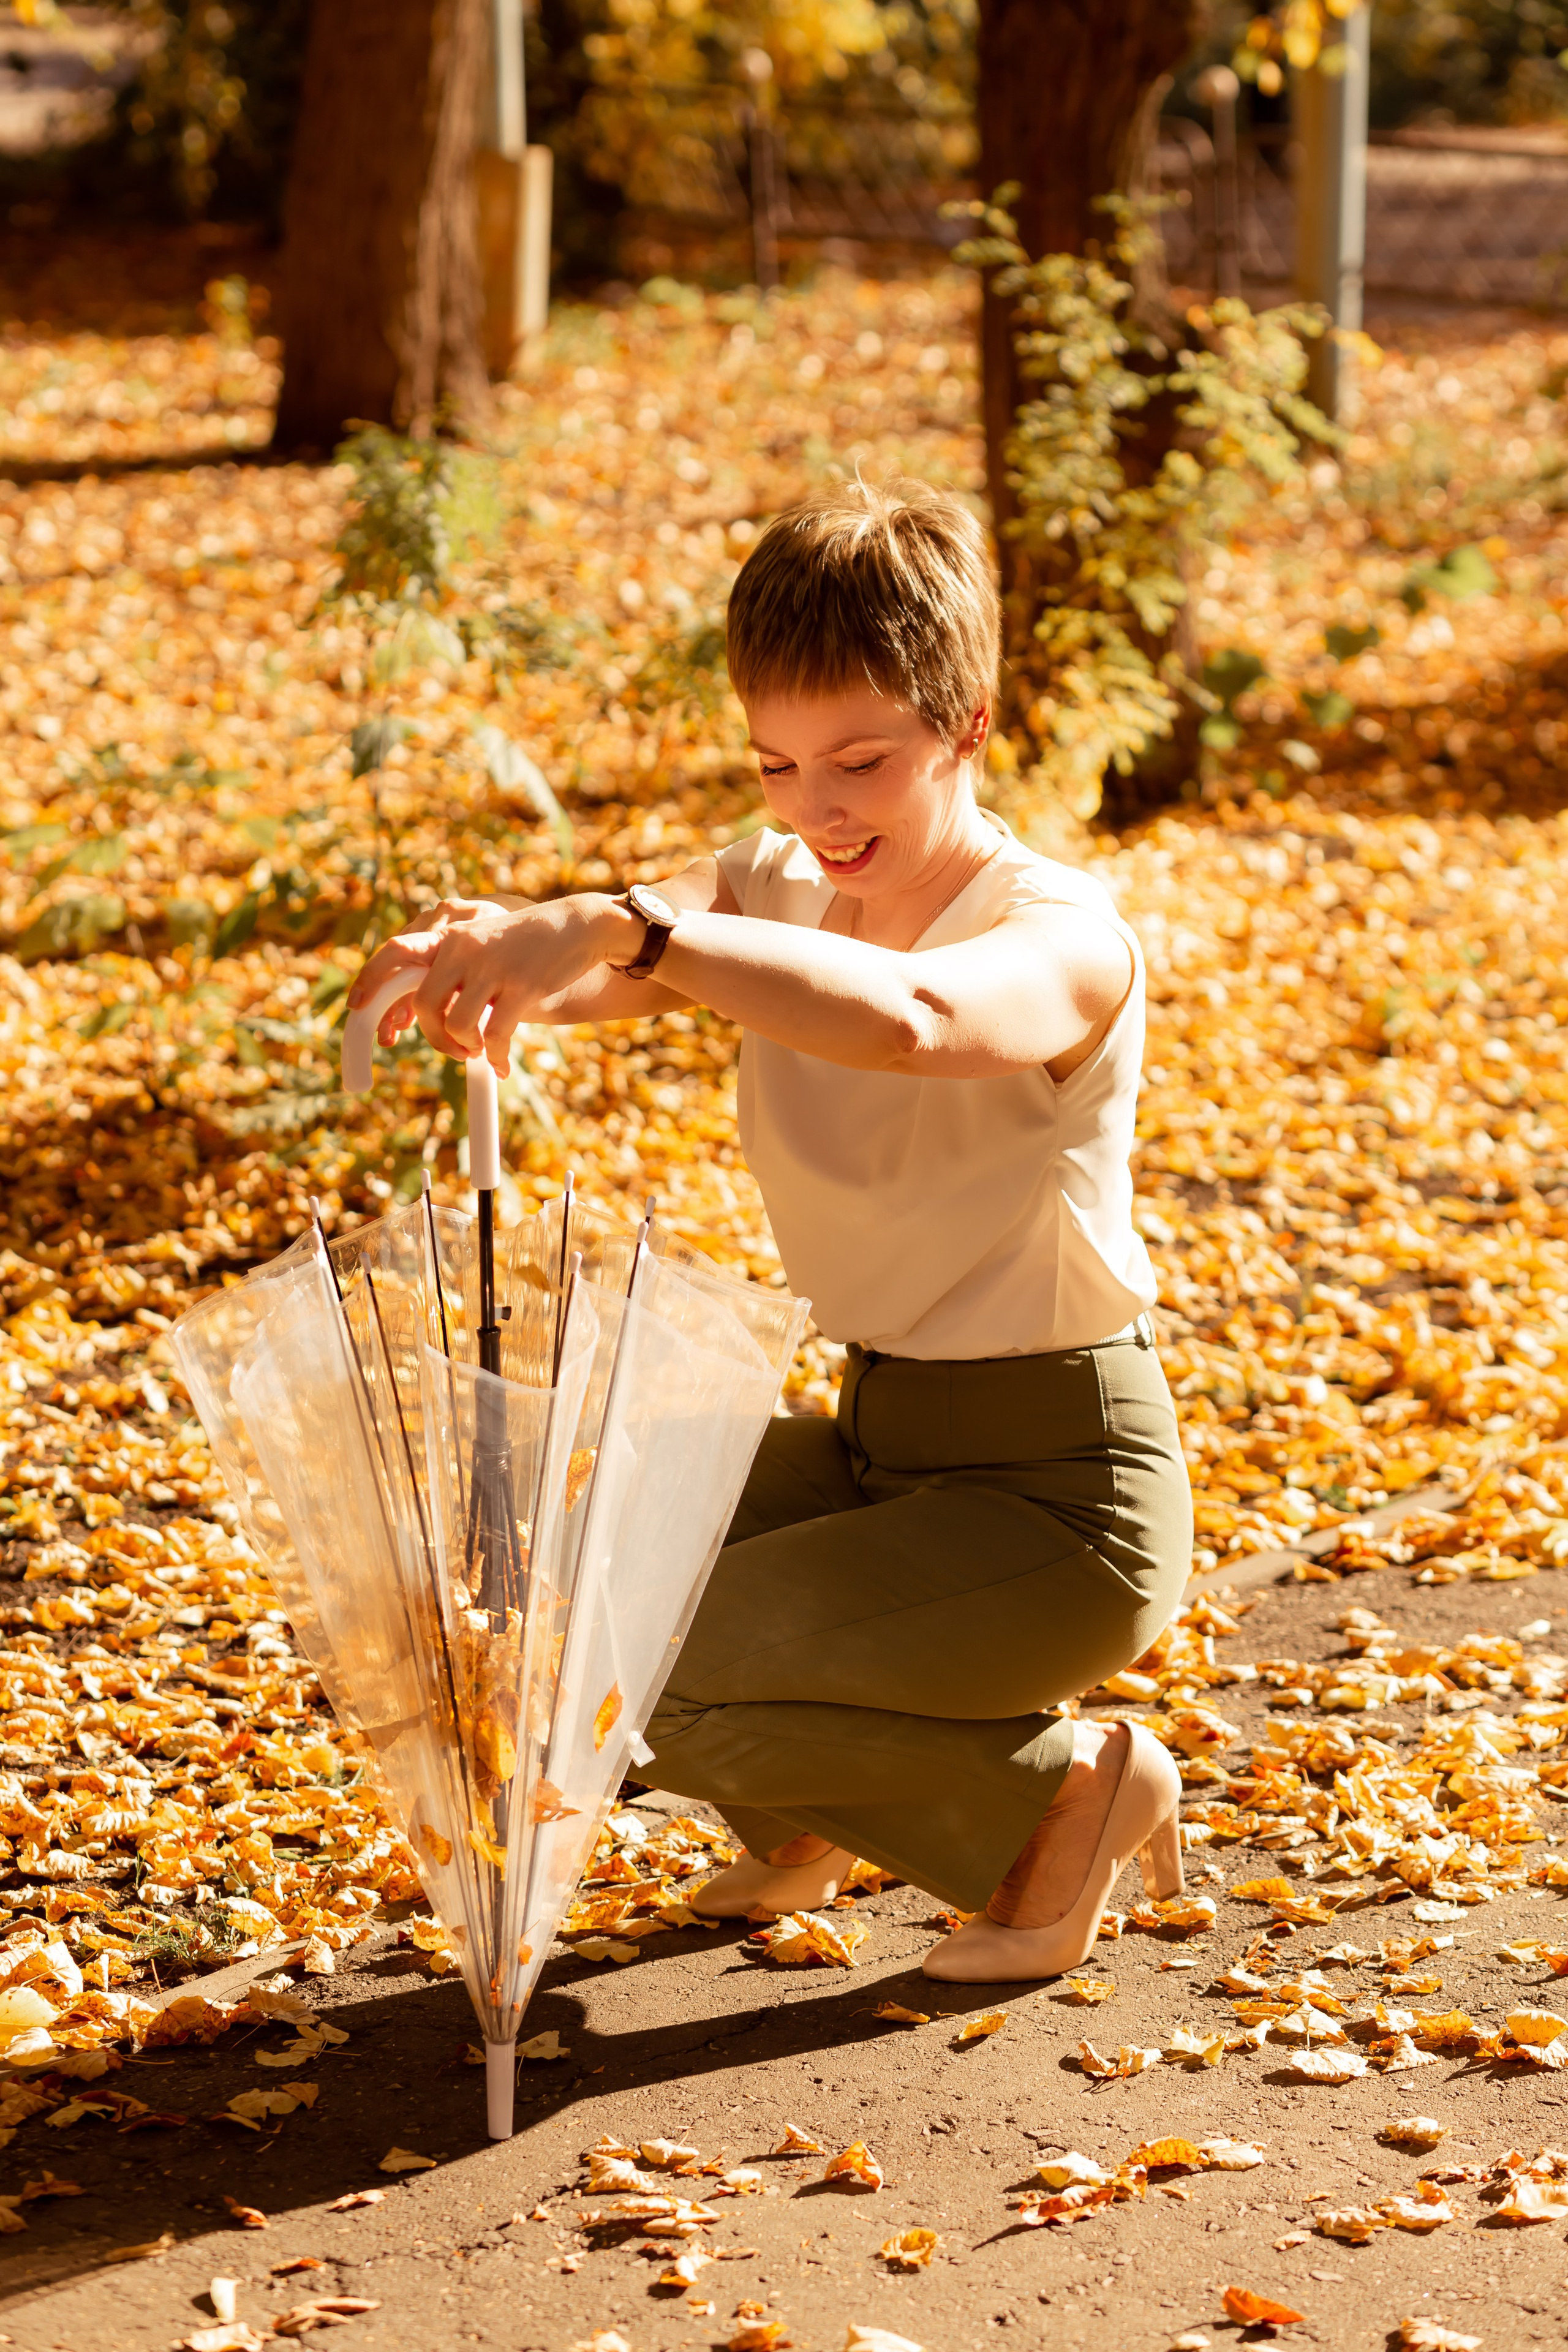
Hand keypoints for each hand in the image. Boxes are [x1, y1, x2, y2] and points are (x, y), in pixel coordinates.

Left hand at [348, 894, 627, 1072]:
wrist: (578, 928)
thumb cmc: (529, 946)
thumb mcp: (483, 947)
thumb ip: (454, 971)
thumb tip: (430, 1014)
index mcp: (450, 938)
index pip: (394, 955)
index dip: (369, 983)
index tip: (354, 1009)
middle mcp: (464, 949)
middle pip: (423, 1003)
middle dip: (434, 1038)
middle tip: (455, 1051)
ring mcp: (492, 968)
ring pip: (456, 1024)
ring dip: (464, 1048)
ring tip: (482, 1052)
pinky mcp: (521, 986)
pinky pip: (496, 1035)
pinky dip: (496, 1057)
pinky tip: (503, 1066)